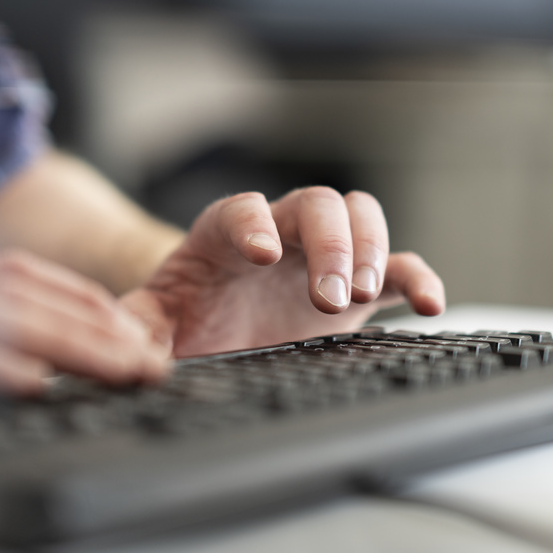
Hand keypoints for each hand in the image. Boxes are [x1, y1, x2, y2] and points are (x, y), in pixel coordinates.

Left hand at [119, 188, 444, 356]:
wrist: (218, 329)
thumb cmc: (186, 318)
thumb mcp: (154, 324)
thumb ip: (136, 328)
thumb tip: (122, 348)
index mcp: (226, 234)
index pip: (243, 209)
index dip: (254, 222)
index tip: (261, 254)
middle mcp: (283, 232)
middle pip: (316, 204)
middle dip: (328, 245)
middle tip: (327, 296)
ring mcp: (326, 253)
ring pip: (361, 218)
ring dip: (371, 251)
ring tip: (364, 297)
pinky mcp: (361, 285)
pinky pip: (400, 268)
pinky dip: (420, 280)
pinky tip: (431, 305)